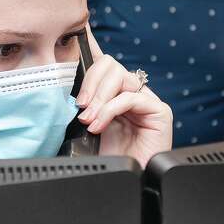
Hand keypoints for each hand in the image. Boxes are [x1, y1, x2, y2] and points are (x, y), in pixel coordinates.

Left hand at [74, 28, 172, 166]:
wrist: (131, 185)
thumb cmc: (111, 160)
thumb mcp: (89, 129)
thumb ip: (84, 108)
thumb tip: (64, 94)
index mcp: (114, 95)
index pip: (102, 65)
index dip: (90, 50)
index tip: (75, 38)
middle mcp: (132, 93)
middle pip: (110, 65)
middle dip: (91, 82)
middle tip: (80, 106)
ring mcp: (147, 100)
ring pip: (120, 76)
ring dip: (99, 98)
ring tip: (89, 120)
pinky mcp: (159, 111)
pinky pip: (131, 97)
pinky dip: (110, 109)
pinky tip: (99, 126)